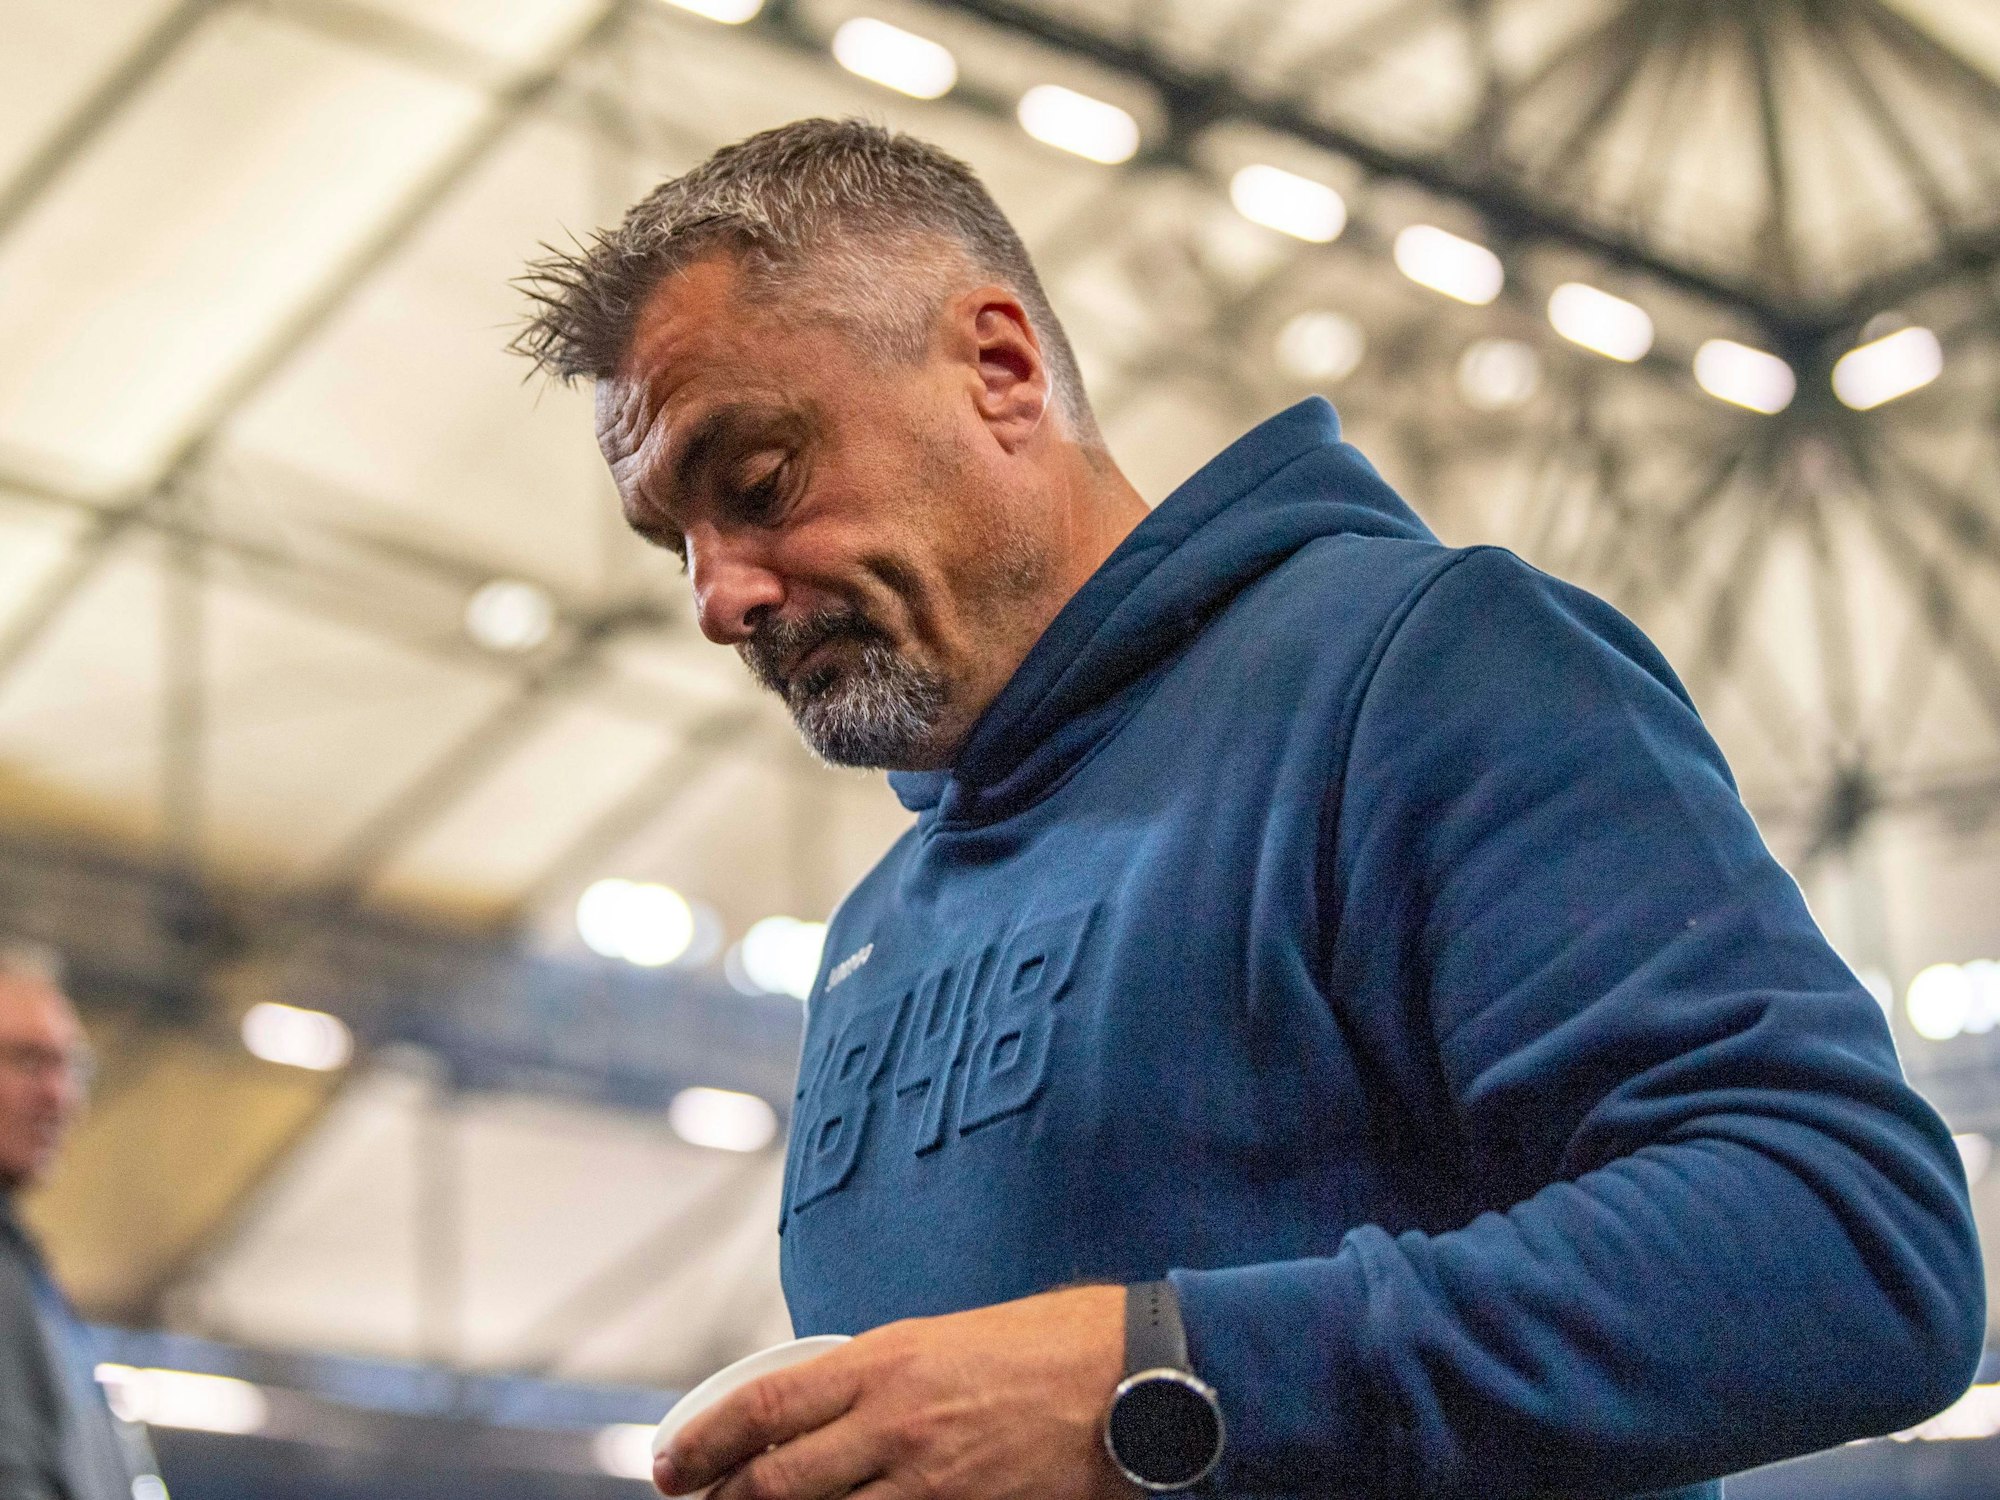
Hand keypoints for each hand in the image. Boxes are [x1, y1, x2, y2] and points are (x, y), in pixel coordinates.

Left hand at [656, 1284, 1137, 1499]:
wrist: (1130, 1377)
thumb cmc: (1045, 1345)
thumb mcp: (943, 1338)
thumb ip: (877, 1376)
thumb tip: (817, 1410)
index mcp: (884, 1361)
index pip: (763, 1408)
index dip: (702, 1443)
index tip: (670, 1466)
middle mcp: (895, 1423)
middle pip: (775, 1482)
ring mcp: (930, 1483)